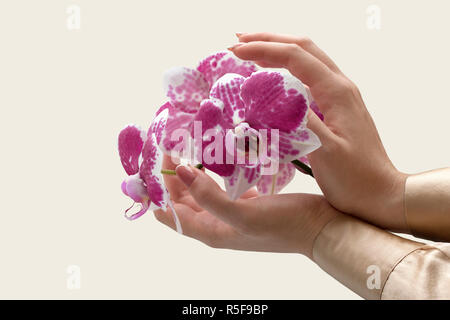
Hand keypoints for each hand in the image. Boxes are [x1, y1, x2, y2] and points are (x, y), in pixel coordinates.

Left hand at [154, 156, 338, 257]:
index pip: (167, 213)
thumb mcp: (243, 215)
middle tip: (169, 143)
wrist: (321, 229)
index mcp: (209, 230)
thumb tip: (179, 171)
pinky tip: (213, 152)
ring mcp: (231, 212)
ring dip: (190, 170)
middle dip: (170, 175)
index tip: (151, 162)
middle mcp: (215, 223)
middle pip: (180, 199)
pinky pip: (220, 185)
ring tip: (186, 143)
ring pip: (199, 190)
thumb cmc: (285, 226)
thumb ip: (208, 197)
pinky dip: (212, 170)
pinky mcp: (246, 201)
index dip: (156, 191)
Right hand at [232, 32, 407, 231]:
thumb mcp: (327, 152)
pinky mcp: (334, 108)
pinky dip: (284, 70)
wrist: (380, 193)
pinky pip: (306, 79)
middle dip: (268, 40)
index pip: (296, 57)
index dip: (264, 50)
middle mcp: (339, 87)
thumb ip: (303, 121)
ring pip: (305, 60)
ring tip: (249, 51)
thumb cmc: (355, 178)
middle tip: (238, 42)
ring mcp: (338, 96)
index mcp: (337, 93)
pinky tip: (271, 77)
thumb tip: (276, 95)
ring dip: (277, 50)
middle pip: (302, 48)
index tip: (235, 52)